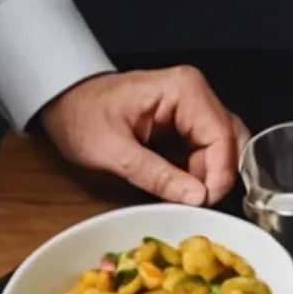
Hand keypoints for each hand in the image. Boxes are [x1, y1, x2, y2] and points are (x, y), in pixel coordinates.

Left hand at [37, 66, 246, 206]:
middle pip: (231, 142)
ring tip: (186, 197)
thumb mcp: (111, 150)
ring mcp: (195, 109)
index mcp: (184, 90)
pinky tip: (181, 188)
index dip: (219, 174)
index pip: (222, 136)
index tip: (204, 203)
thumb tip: (198, 198)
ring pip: (225, 150)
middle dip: (218, 176)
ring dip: (210, 178)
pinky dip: (200, 175)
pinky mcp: (189, 125)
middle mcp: (198, 95)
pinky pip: (209, 154)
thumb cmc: (79, 117)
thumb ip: (156, 174)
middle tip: (197, 203)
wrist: (61, 102)